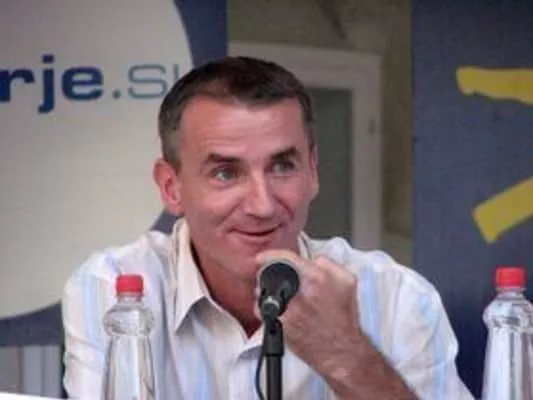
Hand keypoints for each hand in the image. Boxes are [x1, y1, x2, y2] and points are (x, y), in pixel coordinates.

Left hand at [255, 249, 417, 399]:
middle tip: (271, 279)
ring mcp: (287, 310)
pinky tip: (276, 310)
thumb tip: (311, 260)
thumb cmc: (344, 319)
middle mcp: (299, 293)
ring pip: (263, 294)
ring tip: (276, 296)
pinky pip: (263, 312)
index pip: (285, 258)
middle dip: (267, 275)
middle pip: (269, 276)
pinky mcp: (280, 326)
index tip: (261, 257)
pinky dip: (264, 309)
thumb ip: (328, 264)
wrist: (341, 350)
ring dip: (265, 293)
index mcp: (316, 279)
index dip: (269, 255)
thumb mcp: (347, 282)